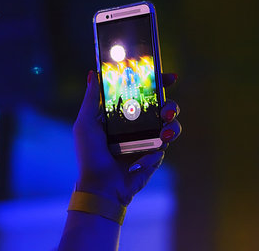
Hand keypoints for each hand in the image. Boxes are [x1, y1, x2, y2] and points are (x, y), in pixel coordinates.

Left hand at [73, 71, 180, 204]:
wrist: (100, 186)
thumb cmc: (89, 155)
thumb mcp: (86, 123)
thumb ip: (92, 99)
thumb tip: (94, 73)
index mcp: (125, 113)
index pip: (146, 92)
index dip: (159, 82)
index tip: (168, 77)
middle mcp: (140, 123)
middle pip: (165, 106)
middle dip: (171, 107)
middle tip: (166, 112)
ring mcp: (150, 139)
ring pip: (172, 126)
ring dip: (172, 128)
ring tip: (163, 135)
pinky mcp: (155, 155)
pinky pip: (163, 148)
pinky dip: (152, 154)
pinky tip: (138, 163)